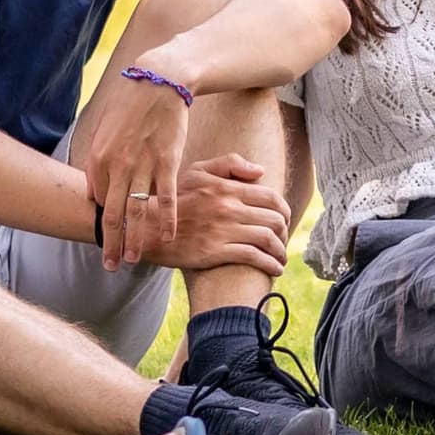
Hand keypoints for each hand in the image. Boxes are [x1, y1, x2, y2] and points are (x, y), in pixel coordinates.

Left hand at [86, 73, 192, 270]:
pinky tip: (168, 237)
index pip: (98, 199)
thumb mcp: (102, 129)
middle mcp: (118, 165)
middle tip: (110, 265)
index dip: (103, 220)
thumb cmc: (129, 104)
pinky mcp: (168, 162)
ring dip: (136, 239)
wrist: (159, 80)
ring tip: (134, 260)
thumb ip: (96, 162)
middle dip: (112, 244)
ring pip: (138, 212)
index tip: (107, 238)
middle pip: (113, 214)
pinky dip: (168, 219)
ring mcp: (144, 165)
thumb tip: (92, 192)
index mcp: (98, 157)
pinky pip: (167, 197)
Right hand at [160, 151, 291, 277]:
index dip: (285, 211)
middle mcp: (228, 208)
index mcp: (227, 188)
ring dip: (280, 251)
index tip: (286, 220)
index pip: (271, 198)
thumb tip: (261, 171)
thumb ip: (230, 165)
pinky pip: (253, 257)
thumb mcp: (198, 172)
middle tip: (284, 240)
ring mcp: (223, 230)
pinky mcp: (215, 252)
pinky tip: (275, 269)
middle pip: (274, 219)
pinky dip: (270, 264)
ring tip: (281, 259)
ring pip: (267, 239)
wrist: (148, 228)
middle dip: (285, 232)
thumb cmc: (174, 198)